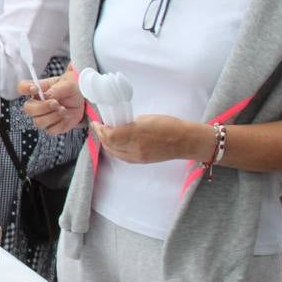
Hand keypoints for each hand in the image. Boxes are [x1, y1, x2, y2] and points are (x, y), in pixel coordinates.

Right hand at [21, 69, 84, 135]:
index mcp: (38, 90)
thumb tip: (47, 96)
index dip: (25, 89)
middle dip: (42, 107)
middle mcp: (37, 103)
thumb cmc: (72, 89)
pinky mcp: (51, 126)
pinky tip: (66, 116)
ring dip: (53, 116)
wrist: (83, 100)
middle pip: (28, 109)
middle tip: (56, 103)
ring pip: (38, 122)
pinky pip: (51, 130)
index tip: (35, 89)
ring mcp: (43, 116)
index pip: (22, 87)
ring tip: (64, 109)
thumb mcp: (68, 84)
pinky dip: (61, 124)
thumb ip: (56, 89)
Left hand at [90, 115, 212, 164]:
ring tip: (105, 134)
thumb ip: (130, 123)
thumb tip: (119, 125)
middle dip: (101, 136)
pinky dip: (115, 150)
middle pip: (109, 145)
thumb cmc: (168, 125)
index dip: (100, 129)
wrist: (185, 141)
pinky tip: (115, 143)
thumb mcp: (146, 119)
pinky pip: (123, 157)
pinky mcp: (142, 161)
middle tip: (99, 127)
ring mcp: (138, 157)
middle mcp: (135, 148)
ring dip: (107, 144)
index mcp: (136, 134)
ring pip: (115, 153)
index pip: (110, 136)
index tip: (97, 122)